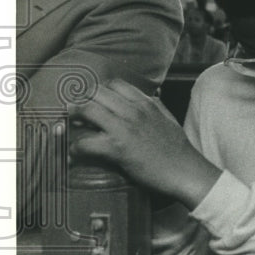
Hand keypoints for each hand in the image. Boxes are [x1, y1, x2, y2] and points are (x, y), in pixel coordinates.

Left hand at [68, 78, 221, 208]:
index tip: (94, 100)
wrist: (184, 170)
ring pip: (87, 111)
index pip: (115, 84)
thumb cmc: (177, 148)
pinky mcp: (117, 148)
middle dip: (82, 101)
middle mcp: (133, 111)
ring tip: (70, 125)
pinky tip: (74, 153)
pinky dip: (76, 148)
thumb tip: (147, 97)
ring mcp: (124, 128)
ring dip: (74, 117)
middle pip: (96, 93)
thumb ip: (155, 105)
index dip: (100, 91)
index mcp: (146, 103)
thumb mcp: (167, 118)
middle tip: (75, 111)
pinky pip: (86, 143)